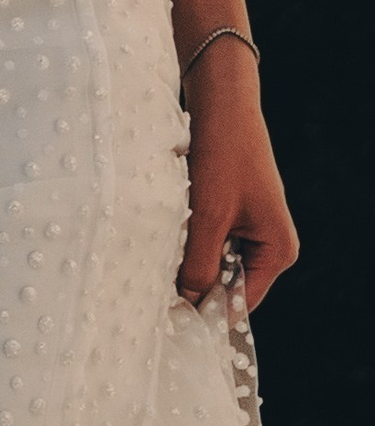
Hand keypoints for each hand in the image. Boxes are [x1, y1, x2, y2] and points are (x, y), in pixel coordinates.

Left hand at [177, 44, 299, 308]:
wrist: (220, 104)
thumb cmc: (222, 156)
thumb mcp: (209, 216)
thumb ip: (200, 263)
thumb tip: (187, 302)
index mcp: (277, 251)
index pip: (240, 302)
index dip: (205, 312)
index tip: (167, 322)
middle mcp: (267, 244)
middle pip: (224, 283)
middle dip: (191, 284)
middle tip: (149, 293)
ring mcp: (246, 227)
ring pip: (208, 260)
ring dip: (183, 259)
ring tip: (151, 261)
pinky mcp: (226, 211)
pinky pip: (202, 238)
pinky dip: (182, 239)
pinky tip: (158, 233)